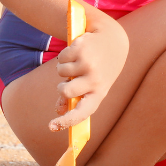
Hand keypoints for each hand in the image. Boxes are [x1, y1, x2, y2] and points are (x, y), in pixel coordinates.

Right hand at [48, 13, 128, 131]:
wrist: (114, 38)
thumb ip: (76, 96)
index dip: (67, 121)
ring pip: (61, 71)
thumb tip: (59, 111)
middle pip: (64, 91)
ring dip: (65, 66)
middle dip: (62, 85)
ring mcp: (88, 63)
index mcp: (100, 91)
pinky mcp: (82, 49)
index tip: (52, 127)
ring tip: (80, 60)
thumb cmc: (101, 66)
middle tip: (71, 78)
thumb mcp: (94, 82)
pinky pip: (61, 57)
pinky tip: (79, 50)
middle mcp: (95, 79)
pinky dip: (66, 54)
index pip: (83, 112)